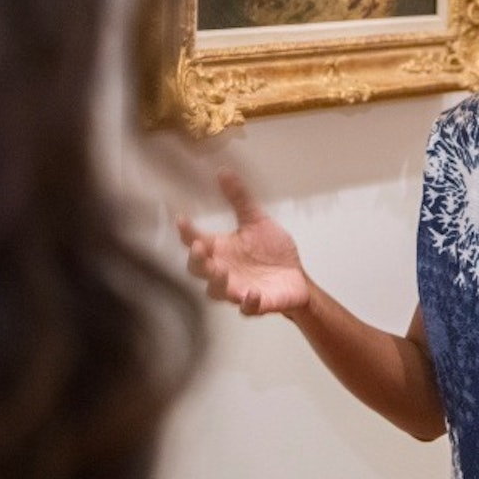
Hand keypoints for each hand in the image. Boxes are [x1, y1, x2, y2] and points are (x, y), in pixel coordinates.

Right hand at [178, 168, 310, 317]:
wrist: (296, 278)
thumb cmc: (271, 252)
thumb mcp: (256, 221)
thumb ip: (239, 199)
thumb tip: (223, 170)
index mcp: (221, 250)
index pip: (196, 241)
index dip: (187, 232)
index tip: (182, 219)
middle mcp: (223, 271)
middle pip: (200, 270)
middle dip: (198, 261)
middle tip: (201, 248)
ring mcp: (238, 290)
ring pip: (218, 292)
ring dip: (218, 283)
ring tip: (222, 272)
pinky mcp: (257, 304)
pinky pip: (248, 308)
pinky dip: (249, 303)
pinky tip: (252, 294)